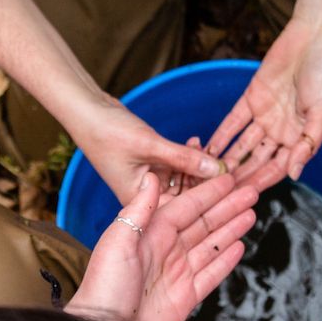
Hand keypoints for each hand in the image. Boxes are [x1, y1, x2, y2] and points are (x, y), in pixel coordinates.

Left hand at [66, 171, 258, 320]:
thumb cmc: (103, 286)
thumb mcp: (117, 242)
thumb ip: (138, 210)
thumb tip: (151, 178)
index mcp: (150, 234)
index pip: (185, 208)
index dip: (208, 194)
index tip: (228, 179)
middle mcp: (166, 250)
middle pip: (203, 224)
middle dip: (227, 208)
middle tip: (251, 192)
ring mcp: (178, 273)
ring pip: (211, 246)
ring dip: (231, 229)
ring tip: (251, 214)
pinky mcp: (186, 297)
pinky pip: (212, 274)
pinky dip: (226, 260)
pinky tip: (240, 246)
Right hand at [73, 99, 222, 205]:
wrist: (85, 111)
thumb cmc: (107, 132)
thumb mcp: (150, 145)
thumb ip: (185, 158)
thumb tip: (218, 168)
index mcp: (140, 202)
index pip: (181, 209)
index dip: (209, 199)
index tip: (234, 189)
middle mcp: (145, 196)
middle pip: (185, 196)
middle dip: (209, 183)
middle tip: (235, 171)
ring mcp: (148, 180)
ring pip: (183, 179)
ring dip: (200, 166)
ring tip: (220, 153)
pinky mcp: (150, 165)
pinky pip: (176, 165)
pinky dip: (188, 155)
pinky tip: (199, 143)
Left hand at [207, 18, 321, 192]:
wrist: (317, 37)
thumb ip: (308, 145)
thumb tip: (294, 174)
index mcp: (302, 138)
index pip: (278, 168)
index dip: (261, 182)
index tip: (243, 197)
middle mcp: (283, 131)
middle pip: (257, 160)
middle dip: (240, 176)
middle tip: (219, 192)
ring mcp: (266, 115)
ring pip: (243, 144)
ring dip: (228, 159)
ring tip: (209, 175)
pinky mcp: (253, 97)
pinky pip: (234, 121)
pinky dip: (222, 135)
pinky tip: (208, 149)